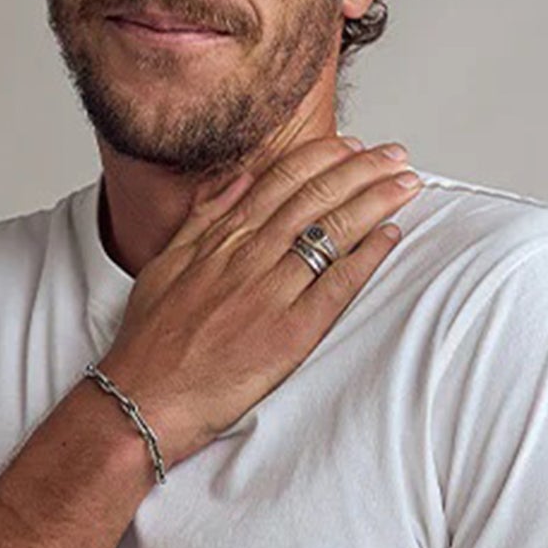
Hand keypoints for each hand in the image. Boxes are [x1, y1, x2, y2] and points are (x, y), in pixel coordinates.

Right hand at [99, 133, 420, 464]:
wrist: (141, 400)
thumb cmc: (149, 344)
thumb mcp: (164, 265)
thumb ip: (202, 219)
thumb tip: (236, 182)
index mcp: (220, 239)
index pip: (282, 181)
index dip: (324, 158)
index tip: (353, 147)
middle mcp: (247, 256)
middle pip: (316, 196)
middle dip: (363, 169)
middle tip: (397, 157)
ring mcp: (269, 293)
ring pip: (331, 231)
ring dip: (375, 201)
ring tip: (406, 185)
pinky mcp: (288, 333)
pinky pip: (337, 284)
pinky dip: (367, 256)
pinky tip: (390, 236)